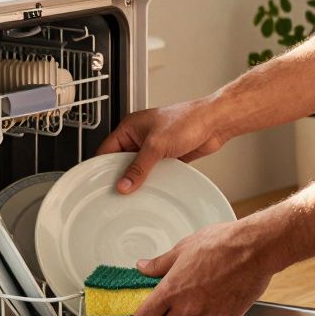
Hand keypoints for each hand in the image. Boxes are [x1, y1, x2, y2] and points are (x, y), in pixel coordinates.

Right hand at [96, 98, 229, 193]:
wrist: (214, 122)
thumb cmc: (188, 120)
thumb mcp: (156, 145)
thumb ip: (138, 167)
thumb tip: (124, 184)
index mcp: (130, 128)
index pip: (106, 149)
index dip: (101, 166)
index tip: (100, 183)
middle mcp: (140, 137)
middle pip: (122, 161)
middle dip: (120, 176)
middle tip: (117, 193)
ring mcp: (154, 147)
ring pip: (139, 168)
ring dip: (138, 179)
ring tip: (133, 195)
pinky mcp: (167, 156)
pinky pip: (154, 172)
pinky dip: (153, 180)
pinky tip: (152, 190)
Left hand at [132, 220, 276, 315]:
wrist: (255, 249)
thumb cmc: (223, 244)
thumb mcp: (183, 248)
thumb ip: (160, 264)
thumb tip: (144, 267)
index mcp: (172, 291)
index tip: (144, 313)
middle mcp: (189, 308)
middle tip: (162, 314)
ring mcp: (209, 315)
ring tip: (190, 301)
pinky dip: (207, 315)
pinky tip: (211, 297)